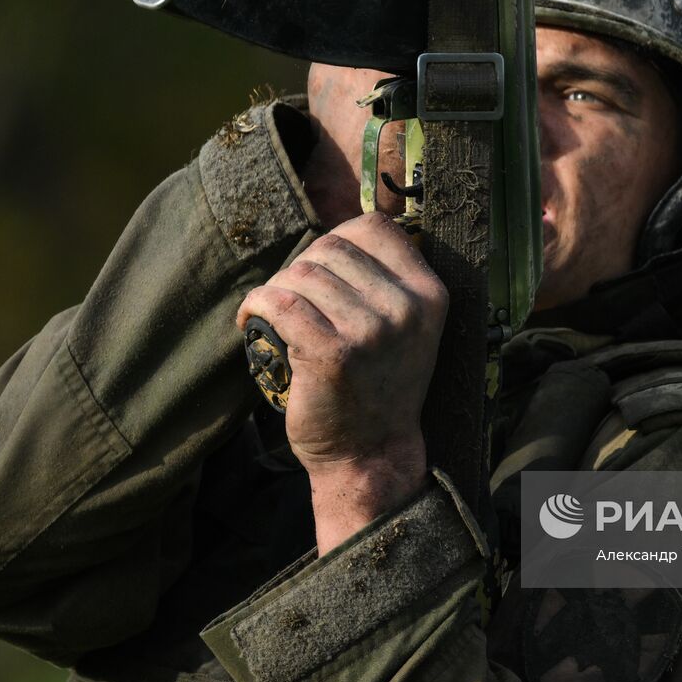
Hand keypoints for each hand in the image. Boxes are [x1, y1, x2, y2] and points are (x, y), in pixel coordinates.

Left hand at [237, 212, 446, 548]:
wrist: (371, 455)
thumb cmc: (381, 387)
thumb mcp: (407, 327)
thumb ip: (388, 281)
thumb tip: (340, 231)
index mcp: (430, 294)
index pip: (376, 227)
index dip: (339, 238)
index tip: (323, 267)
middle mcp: (406, 308)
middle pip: (331, 247)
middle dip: (301, 268)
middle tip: (292, 299)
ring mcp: (371, 331)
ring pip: (302, 273)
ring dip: (278, 290)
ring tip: (276, 315)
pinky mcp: (332, 353)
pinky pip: (280, 302)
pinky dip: (256, 306)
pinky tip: (251, 321)